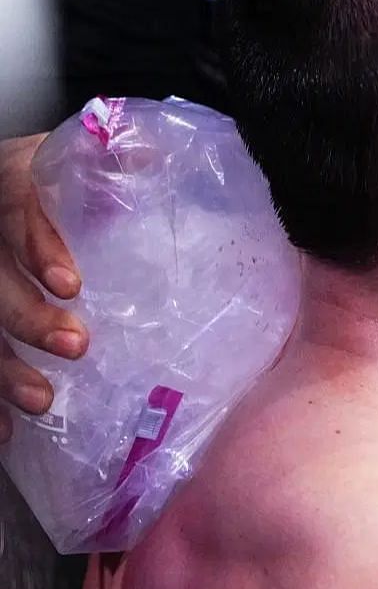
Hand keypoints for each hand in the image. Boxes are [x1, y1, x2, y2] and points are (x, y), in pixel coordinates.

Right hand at [0, 133, 85, 444]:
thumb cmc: (55, 177)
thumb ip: (111, 160)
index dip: (39, 248)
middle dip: (26, 317)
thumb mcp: (77, 157)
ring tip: (42, 400)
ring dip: (3, 367)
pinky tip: (5, 433)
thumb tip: (151, 155)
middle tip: (75, 344)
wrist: (4, 184)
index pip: (15, 214)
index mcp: (9, 187)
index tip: (69, 283)